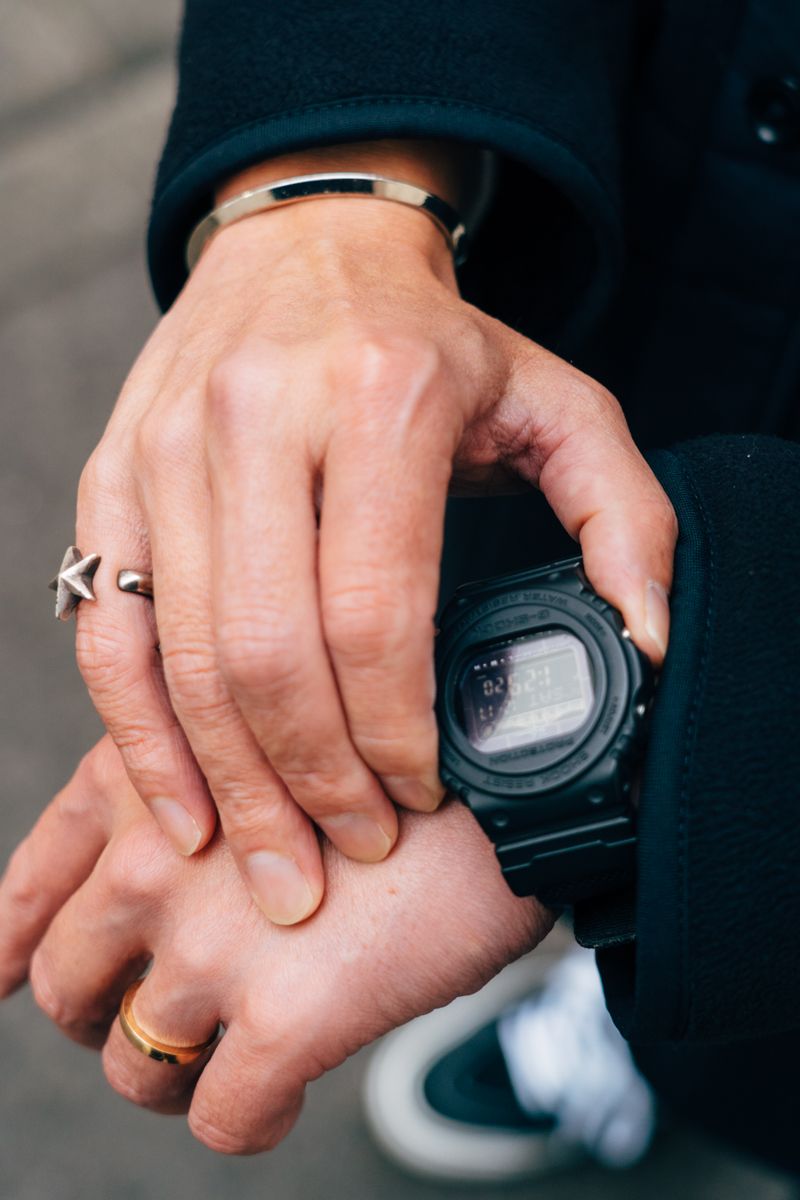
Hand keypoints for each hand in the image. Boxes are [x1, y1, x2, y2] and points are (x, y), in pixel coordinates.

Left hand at [0, 737, 550, 1152]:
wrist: (516, 775)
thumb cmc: (404, 761)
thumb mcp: (264, 747)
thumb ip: (190, 804)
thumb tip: (140, 897)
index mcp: (150, 777)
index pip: (34, 878)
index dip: (9, 936)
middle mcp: (156, 855)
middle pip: (65, 981)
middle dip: (101, 1014)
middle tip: (158, 1024)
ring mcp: (211, 940)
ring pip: (133, 1064)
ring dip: (173, 1077)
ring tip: (231, 1061)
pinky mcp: (284, 1017)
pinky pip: (221, 1118)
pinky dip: (249, 1121)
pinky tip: (289, 1095)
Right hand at [73, 140, 675, 924]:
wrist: (305, 247)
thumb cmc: (432, 343)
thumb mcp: (557, 403)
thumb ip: (624, 518)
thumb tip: (644, 643)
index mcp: (380, 400)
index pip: (374, 612)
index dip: (394, 733)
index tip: (417, 798)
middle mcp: (257, 419)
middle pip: (266, 651)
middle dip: (309, 783)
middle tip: (345, 859)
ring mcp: (167, 450)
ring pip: (183, 657)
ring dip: (230, 785)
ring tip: (275, 866)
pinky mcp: (113, 479)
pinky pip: (107, 632)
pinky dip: (139, 737)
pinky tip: (182, 810)